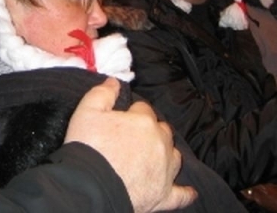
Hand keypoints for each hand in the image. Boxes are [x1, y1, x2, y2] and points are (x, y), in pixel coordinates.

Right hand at [65, 78, 196, 212]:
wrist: (90, 188)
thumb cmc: (88, 148)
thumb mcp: (87, 112)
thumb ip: (102, 93)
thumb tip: (114, 82)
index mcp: (143, 121)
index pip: (143, 109)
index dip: (132, 113)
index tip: (122, 119)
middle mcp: (159, 143)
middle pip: (162, 130)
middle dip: (151, 130)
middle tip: (134, 137)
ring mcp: (164, 170)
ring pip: (174, 156)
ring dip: (166, 153)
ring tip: (154, 155)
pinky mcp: (164, 195)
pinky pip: (181, 194)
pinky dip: (185, 192)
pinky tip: (189, 191)